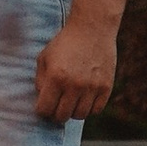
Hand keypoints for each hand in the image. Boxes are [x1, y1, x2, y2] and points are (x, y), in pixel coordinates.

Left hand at [35, 8, 118, 123]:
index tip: (44, 106)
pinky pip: (96, 110)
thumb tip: (42, 100)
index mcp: (56, 77)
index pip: (45, 109)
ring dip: (73, 111)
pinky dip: (89, 108)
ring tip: (71, 101)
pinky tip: (84, 98)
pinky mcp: (106, 87)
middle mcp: (74, 85)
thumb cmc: (65, 43)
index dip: (42, 110)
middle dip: (56, 114)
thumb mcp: (44, 58)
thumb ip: (40, 81)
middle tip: (57, 106)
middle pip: (62, 116)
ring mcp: (92, 87)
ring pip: (79, 116)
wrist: (92, 28)